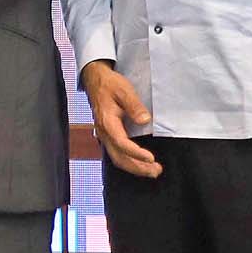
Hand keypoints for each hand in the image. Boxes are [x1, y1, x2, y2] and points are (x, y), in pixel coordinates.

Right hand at [80, 60, 161, 177]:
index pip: (122, 143)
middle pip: (119, 157)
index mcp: (107, 122)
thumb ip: (134, 106)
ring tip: (152, 170)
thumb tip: (144, 120)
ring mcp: (105, 135)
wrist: (96, 81)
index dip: (136, 153)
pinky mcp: (108, 135)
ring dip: (134, 167)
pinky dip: (129, 161)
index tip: (151, 158)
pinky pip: (116, 153)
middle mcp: (104, 132)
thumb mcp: (124, 91)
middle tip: (156, 171)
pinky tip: (140, 162)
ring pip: (117, 158)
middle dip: (137, 167)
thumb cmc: (110, 85)